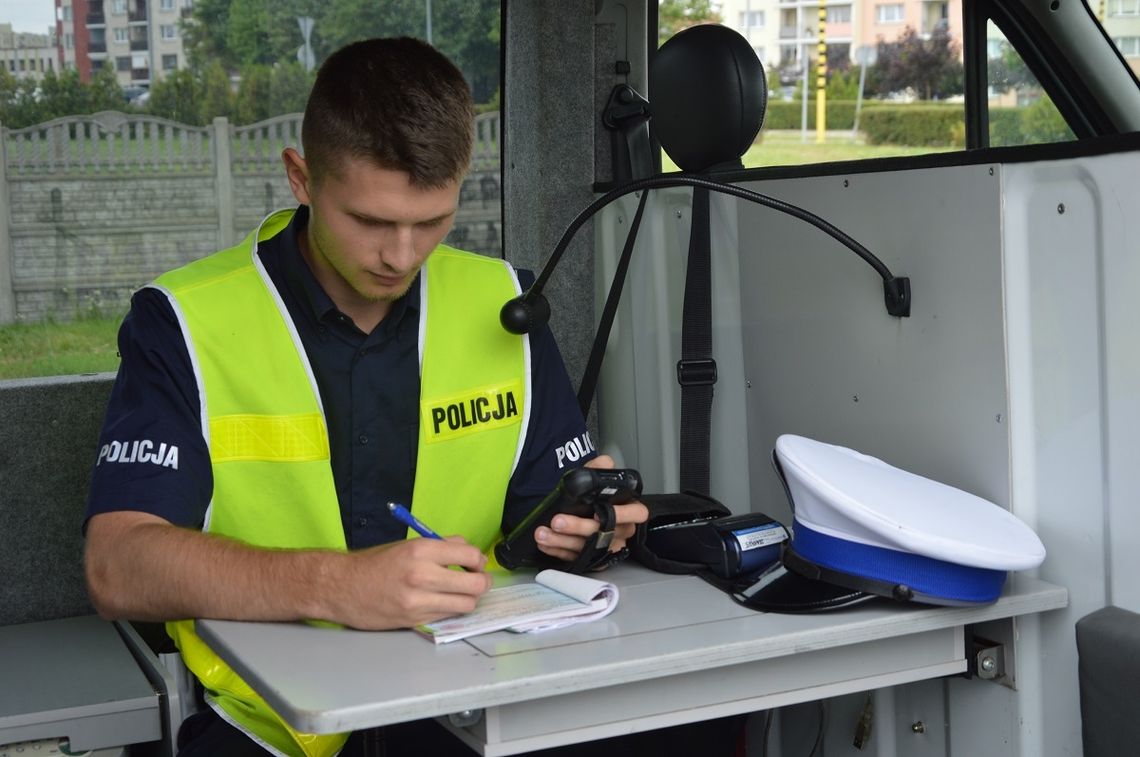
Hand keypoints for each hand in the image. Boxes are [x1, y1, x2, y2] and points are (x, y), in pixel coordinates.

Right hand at [331, 536, 491, 629]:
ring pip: (466, 604)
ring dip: (469, 599)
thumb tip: (470, 552)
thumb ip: (441, 546)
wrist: (342, 587)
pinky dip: (451, 609)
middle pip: (475, 584)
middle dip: (482, 582)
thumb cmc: (376, 563)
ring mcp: (419, 601)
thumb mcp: (408, 545)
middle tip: (477, 580)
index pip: (470, 555)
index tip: (475, 563)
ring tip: (461, 593)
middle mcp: (422, 575)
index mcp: (422, 550)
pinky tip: (442, 602)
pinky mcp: (415, 620)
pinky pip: (448, 615)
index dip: (479, 560)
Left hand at [533, 455, 648, 564]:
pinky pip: (575, 558)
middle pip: (606, 534)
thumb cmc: (589, 496)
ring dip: (562, 541)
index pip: (637, 513)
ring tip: (542, 533)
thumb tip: (605, 462)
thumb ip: (598, 467)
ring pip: (587, 548)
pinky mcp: (591, 560)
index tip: (598, 513)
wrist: (573, 509)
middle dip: (579, 528)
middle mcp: (621, 531)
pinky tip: (545, 543)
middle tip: (557, 521)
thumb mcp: (593, 477)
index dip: (621, 515)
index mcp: (629, 509)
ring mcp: (606, 547)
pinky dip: (557, 551)